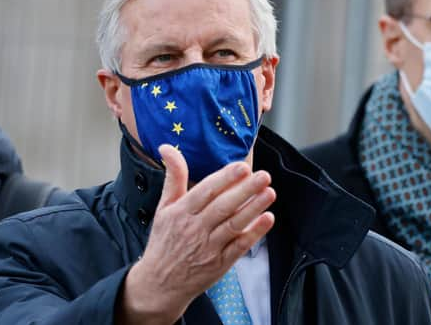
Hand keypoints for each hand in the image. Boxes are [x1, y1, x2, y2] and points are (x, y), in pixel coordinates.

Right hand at [117, 144, 275, 324]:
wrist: (159, 284)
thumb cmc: (164, 241)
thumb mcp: (164, 207)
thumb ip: (173, 177)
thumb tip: (166, 147)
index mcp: (181, 213)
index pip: (205, 192)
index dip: (224, 178)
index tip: (242, 166)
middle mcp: (195, 229)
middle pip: (223, 207)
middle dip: (245, 190)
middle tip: (264, 176)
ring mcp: (209, 248)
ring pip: (234, 225)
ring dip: (254, 209)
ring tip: (270, 192)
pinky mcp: (220, 264)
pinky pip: (240, 246)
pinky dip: (254, 233)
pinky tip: (268, 219)